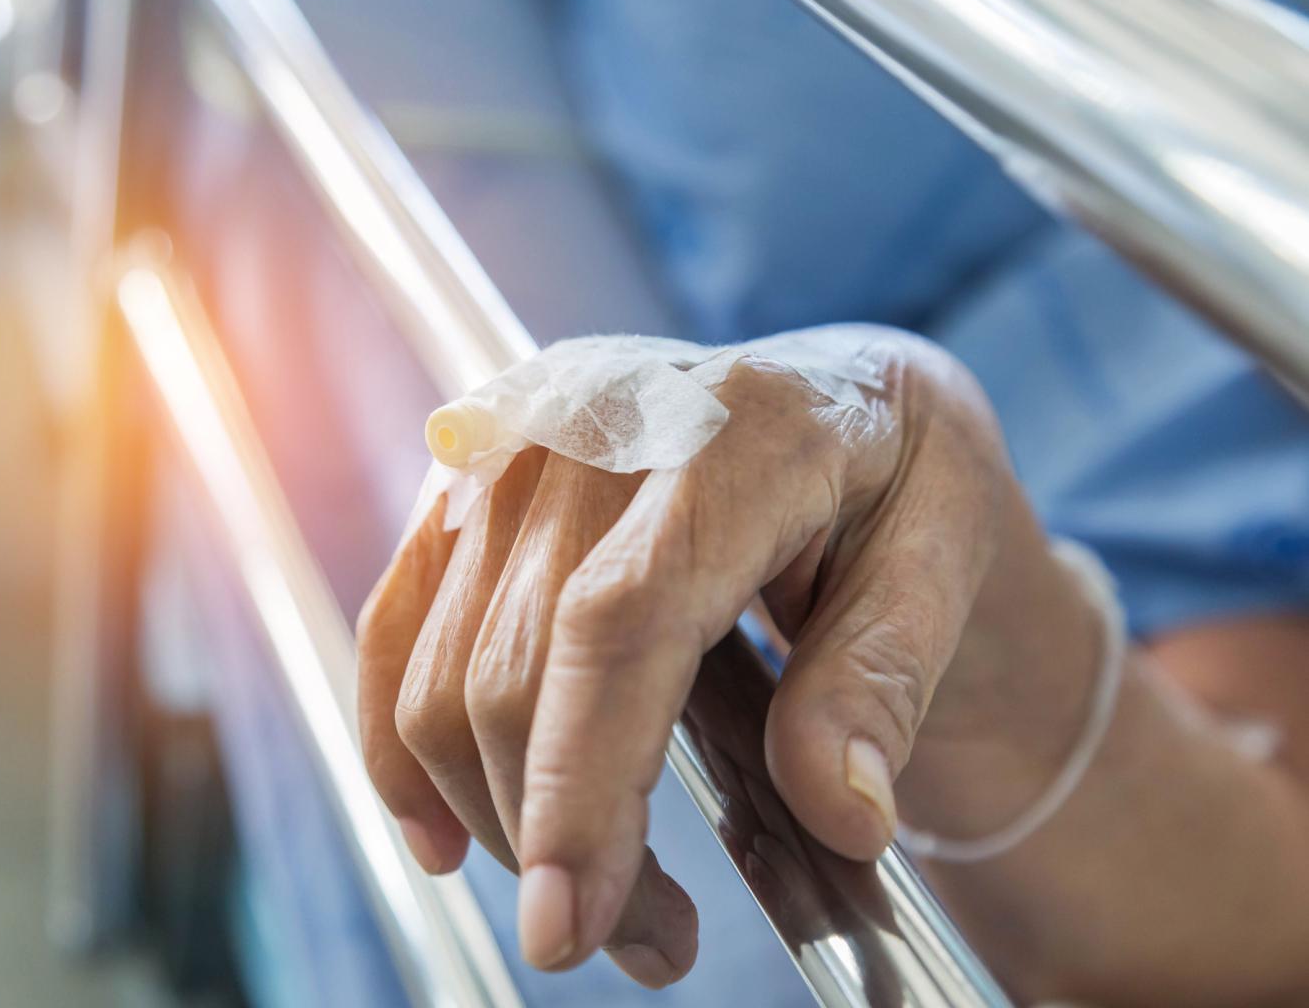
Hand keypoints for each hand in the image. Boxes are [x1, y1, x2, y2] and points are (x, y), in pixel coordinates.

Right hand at [357, 326, 1072, 985]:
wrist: (839, 393)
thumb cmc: (902, 474)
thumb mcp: (946, 555)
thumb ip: (884, 676)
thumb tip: (841, 814)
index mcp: (736, 427)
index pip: (620, 619)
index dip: (582, 782)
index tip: (575, 924)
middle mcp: (596, 416)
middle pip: (515, 666)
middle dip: (560, 842)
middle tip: (655, 947)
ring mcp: (518, 444)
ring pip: (442, 672)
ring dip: (499, 818)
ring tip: (607, 899)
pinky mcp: (470, 481)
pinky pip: (394, 628)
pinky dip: (404, 747)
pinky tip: (446, 835)